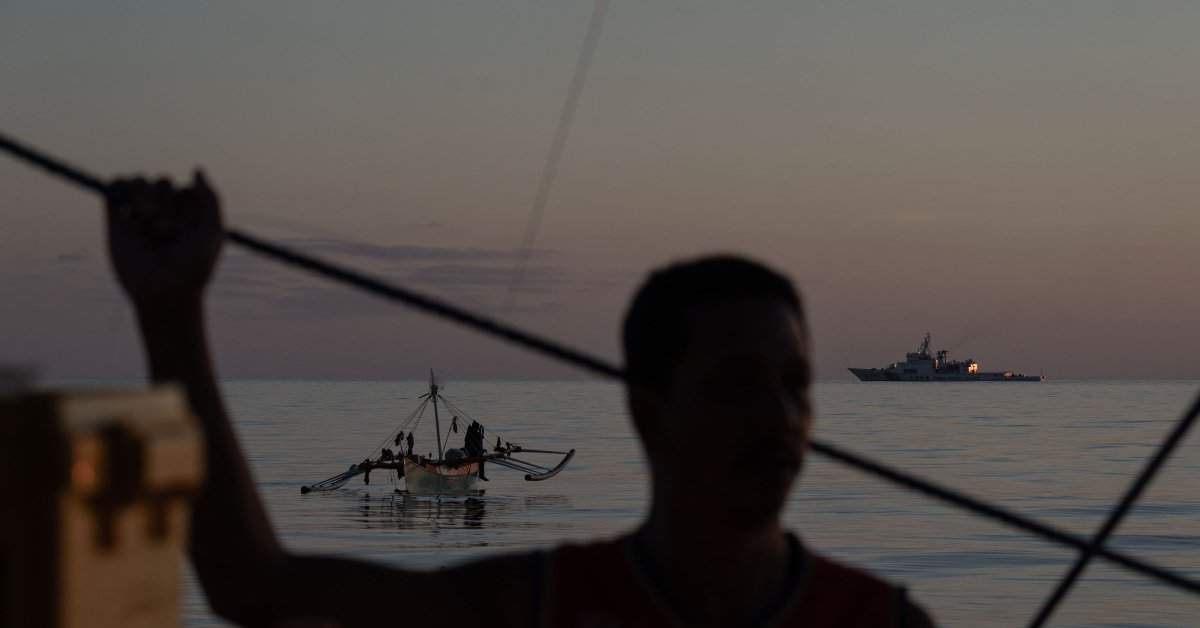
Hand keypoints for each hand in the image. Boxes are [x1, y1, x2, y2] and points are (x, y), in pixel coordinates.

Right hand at [106, 171, 222, 310]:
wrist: (164, 292)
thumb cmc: (193, 266)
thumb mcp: (213, 231)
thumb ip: (210, 198)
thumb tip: (196, 169)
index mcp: (186, 214)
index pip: (185, 188)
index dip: (187, 204)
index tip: (189, 228)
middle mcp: (163, 212)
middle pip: (162, 181)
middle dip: (167, 201)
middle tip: (167, 230)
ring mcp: (138, 215)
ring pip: (139, 180)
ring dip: (145, 193)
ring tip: (147, 216)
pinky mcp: (115, 220)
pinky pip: (114, 187)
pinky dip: (122, 187)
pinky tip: (131, 209)